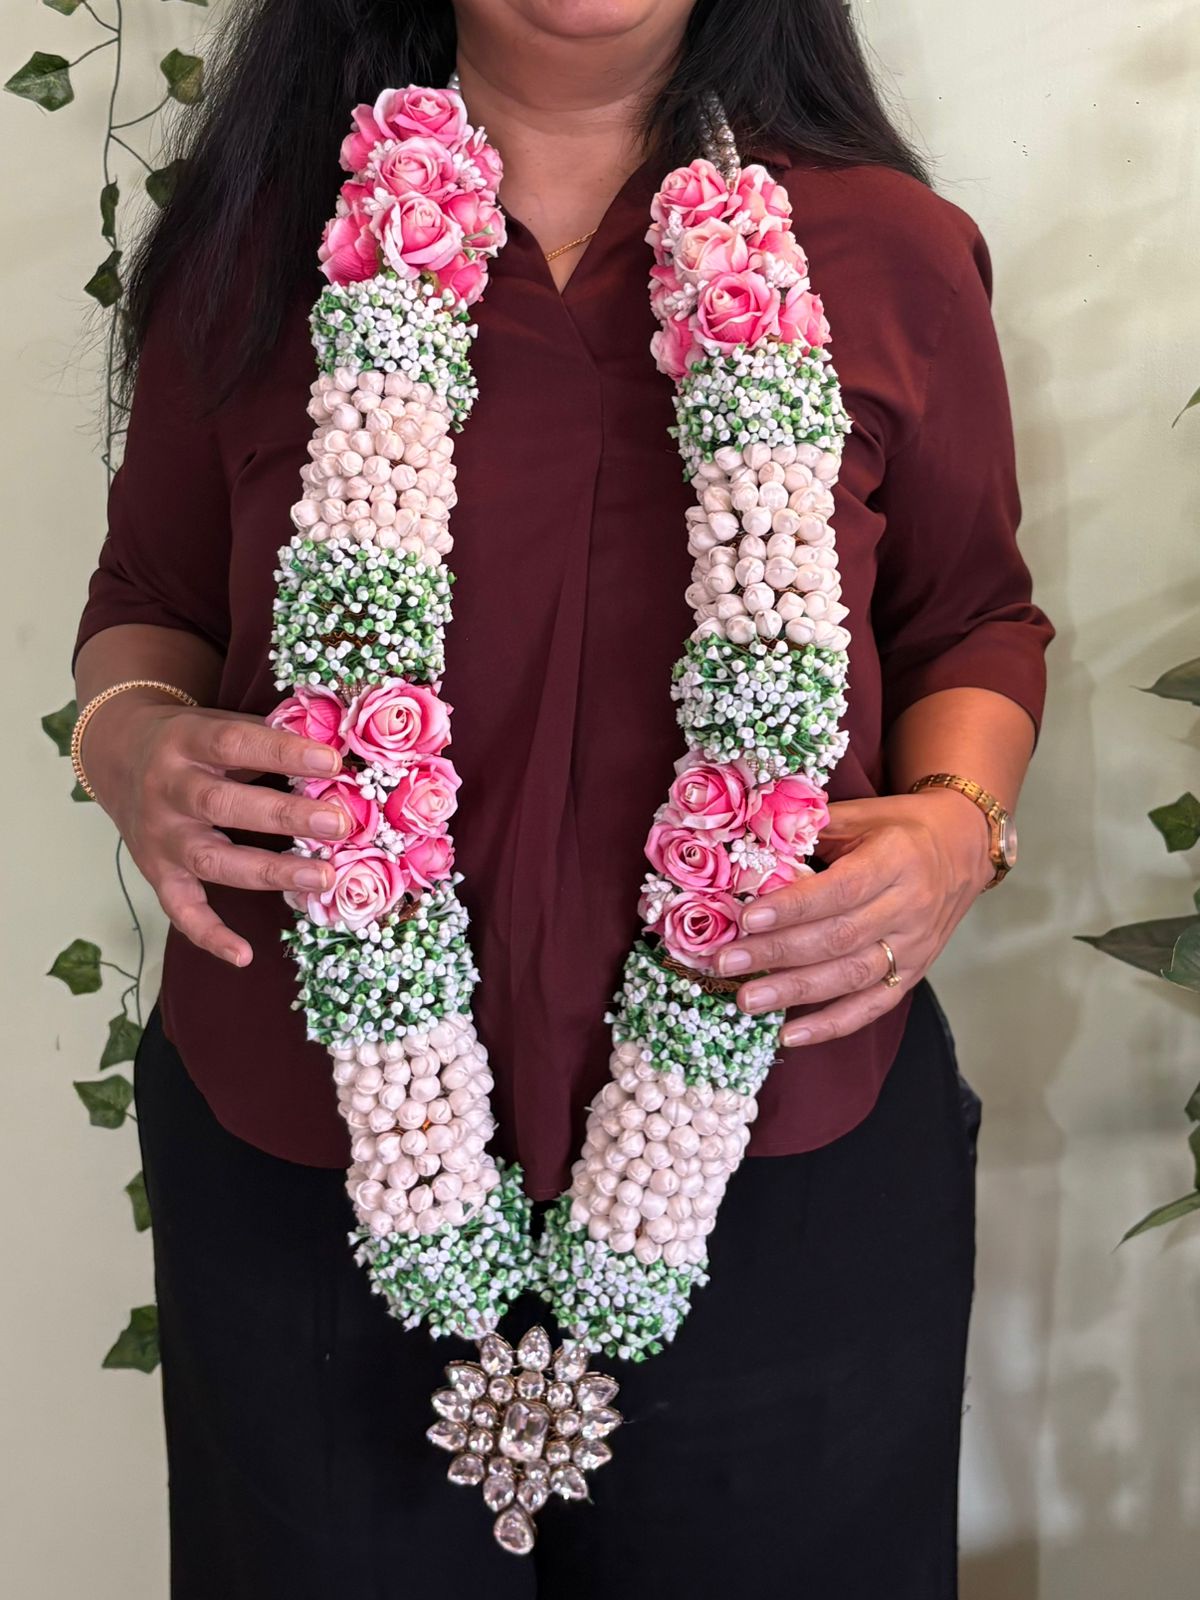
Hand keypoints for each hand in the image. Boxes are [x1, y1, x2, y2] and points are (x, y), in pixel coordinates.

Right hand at [83, 688, 347, 966]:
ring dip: (270, 872)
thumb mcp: (217, 721)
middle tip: (339, 823)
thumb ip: (267, 734)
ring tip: (324, 877)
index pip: (234, 744)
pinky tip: (244, 955)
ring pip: (212, 860)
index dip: (283, 752)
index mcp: (184, 741)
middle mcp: (166, 790)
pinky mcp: (157, 873)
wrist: (117, 756)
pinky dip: (209, 935)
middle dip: (284, 815)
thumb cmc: (189, 741)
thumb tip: (337, 747)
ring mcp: (160, 837)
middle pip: (223, 804)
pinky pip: (180, 909)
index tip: (333, 761)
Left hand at [715, 789, 994, 1045]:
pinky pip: (870, 1007)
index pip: (839, 891)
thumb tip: (753, 845)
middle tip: (727, 962)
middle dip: (777, 953)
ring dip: (794, 992)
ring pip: (849, 977)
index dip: (793, 908)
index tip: (747, 918)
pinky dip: (830, 1025)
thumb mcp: (861, 815)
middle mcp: (909, 908)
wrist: (964, 848)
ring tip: (746, 1000)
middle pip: (838, 938)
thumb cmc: (900, 828)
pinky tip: (790, 1035)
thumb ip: (811, 828)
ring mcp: (913, 947)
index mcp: (895, 861)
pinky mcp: (913, 974)